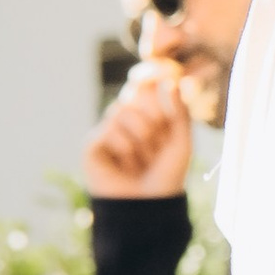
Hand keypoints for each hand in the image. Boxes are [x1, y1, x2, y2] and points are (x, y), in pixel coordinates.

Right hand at [81, 67, 193, 202]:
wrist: (149, 206)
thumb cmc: (166, 175)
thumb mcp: (181, 142)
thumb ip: (179, 113)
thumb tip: (171, 82)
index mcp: (146, 112)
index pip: (145, 83)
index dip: (150, 73)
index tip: (160, 68)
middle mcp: (125, 116)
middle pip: (138, 95)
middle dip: (155, 120)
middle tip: (157, 147)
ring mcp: (107, 129)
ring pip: (124, 112)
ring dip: (142, 139)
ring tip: (141, 160)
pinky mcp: (92, 145)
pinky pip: (110, 130)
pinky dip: (124, 148)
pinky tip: (124, 165)